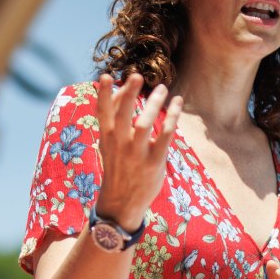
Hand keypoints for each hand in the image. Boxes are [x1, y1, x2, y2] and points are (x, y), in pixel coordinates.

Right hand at [92, 73, 181, 228]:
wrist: (121, 203)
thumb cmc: (118, 166)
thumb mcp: (109, 145)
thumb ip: (116, 118)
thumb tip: (124, 89)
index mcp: (107, 138)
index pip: (102, 112)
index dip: (104, 95)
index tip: (107, 76)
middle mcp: (119, 144)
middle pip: (122, 114)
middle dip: (128, 95)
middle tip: (136, 76)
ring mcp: (136, 154)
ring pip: (144, 124)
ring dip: (154, 104)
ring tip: (162, 88)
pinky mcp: (154, 162)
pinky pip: (165, 135)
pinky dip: (172, 117)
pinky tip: (177, 103)